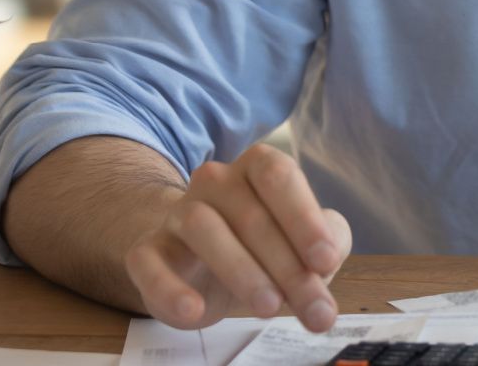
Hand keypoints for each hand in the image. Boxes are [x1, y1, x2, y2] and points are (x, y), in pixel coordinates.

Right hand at [124, 144, 351, 331]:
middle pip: (251, 215)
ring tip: (270, 307)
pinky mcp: (147, 251)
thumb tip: (329, 257)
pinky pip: (148, 262)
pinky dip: (168, 288)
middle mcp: (215, 181)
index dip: (304, 217)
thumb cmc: (265, 248)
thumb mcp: (306, 242)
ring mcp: (177, 214)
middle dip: (288, 267)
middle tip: (314, 309)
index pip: (279, 176)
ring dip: (241, 271)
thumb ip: (330, 240)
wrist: (199, 267)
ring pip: (203, 228)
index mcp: (257, 167)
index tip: (324, 261)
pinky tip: (194, 310)